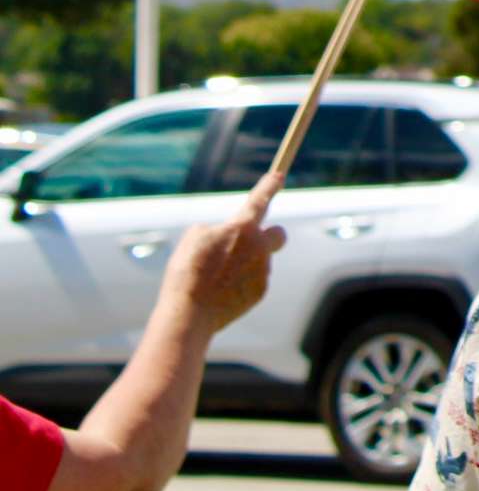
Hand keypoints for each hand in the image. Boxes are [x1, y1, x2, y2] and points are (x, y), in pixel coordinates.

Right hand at [158, 173, 288, 334]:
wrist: (189, 314)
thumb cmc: (187, 272)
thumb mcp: (193, 239)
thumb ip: (217, 231)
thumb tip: (228, 238)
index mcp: (242, 228)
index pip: (260, 200)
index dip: (269, 186)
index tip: (278, 176)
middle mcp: (259, 246)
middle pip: (277, 233)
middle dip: (268, 235)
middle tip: (249, 242)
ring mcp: (262, 270)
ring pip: (259, 261)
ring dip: (244, 264)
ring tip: (215, 277)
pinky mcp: (260, 291)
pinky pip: (253, 280)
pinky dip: (240, 283)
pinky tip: (220, 292)